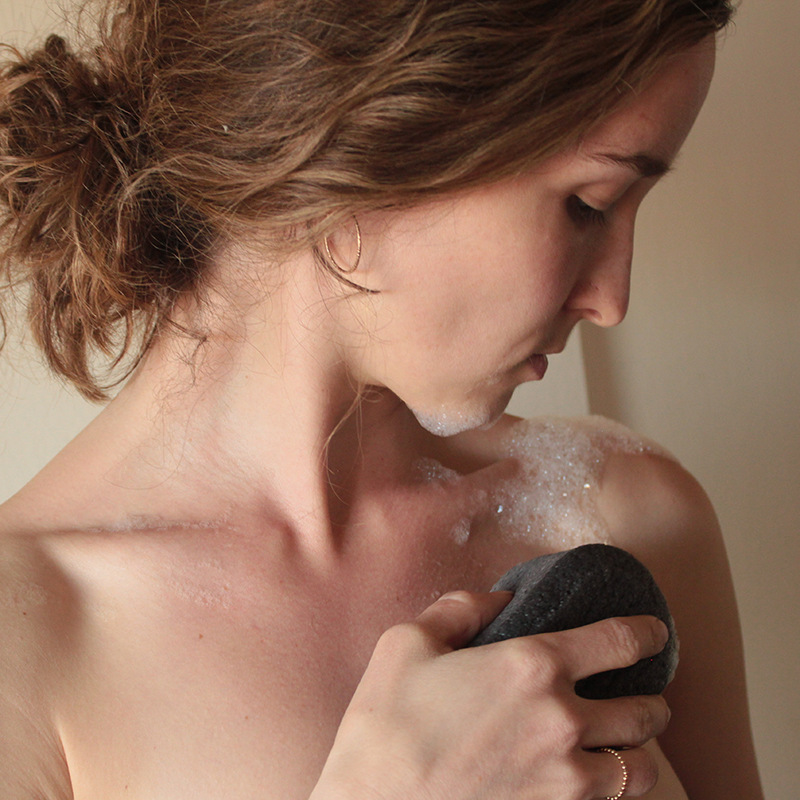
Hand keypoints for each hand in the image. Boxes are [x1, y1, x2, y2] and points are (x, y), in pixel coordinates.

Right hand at [311, 590, 670, 799]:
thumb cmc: (385, 725)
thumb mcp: (408, 642)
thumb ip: (460, 608)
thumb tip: (499, 598)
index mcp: (530, 664)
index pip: (619, 641)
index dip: (648, 633)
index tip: (656, 633)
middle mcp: (561, 720)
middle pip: (644, 708)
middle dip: (652, 698)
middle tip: (645, 695)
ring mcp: (564, 779)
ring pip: (641, 767)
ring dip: (639, 751)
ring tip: (626, 745)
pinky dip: (616, 790)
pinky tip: (596, 780)